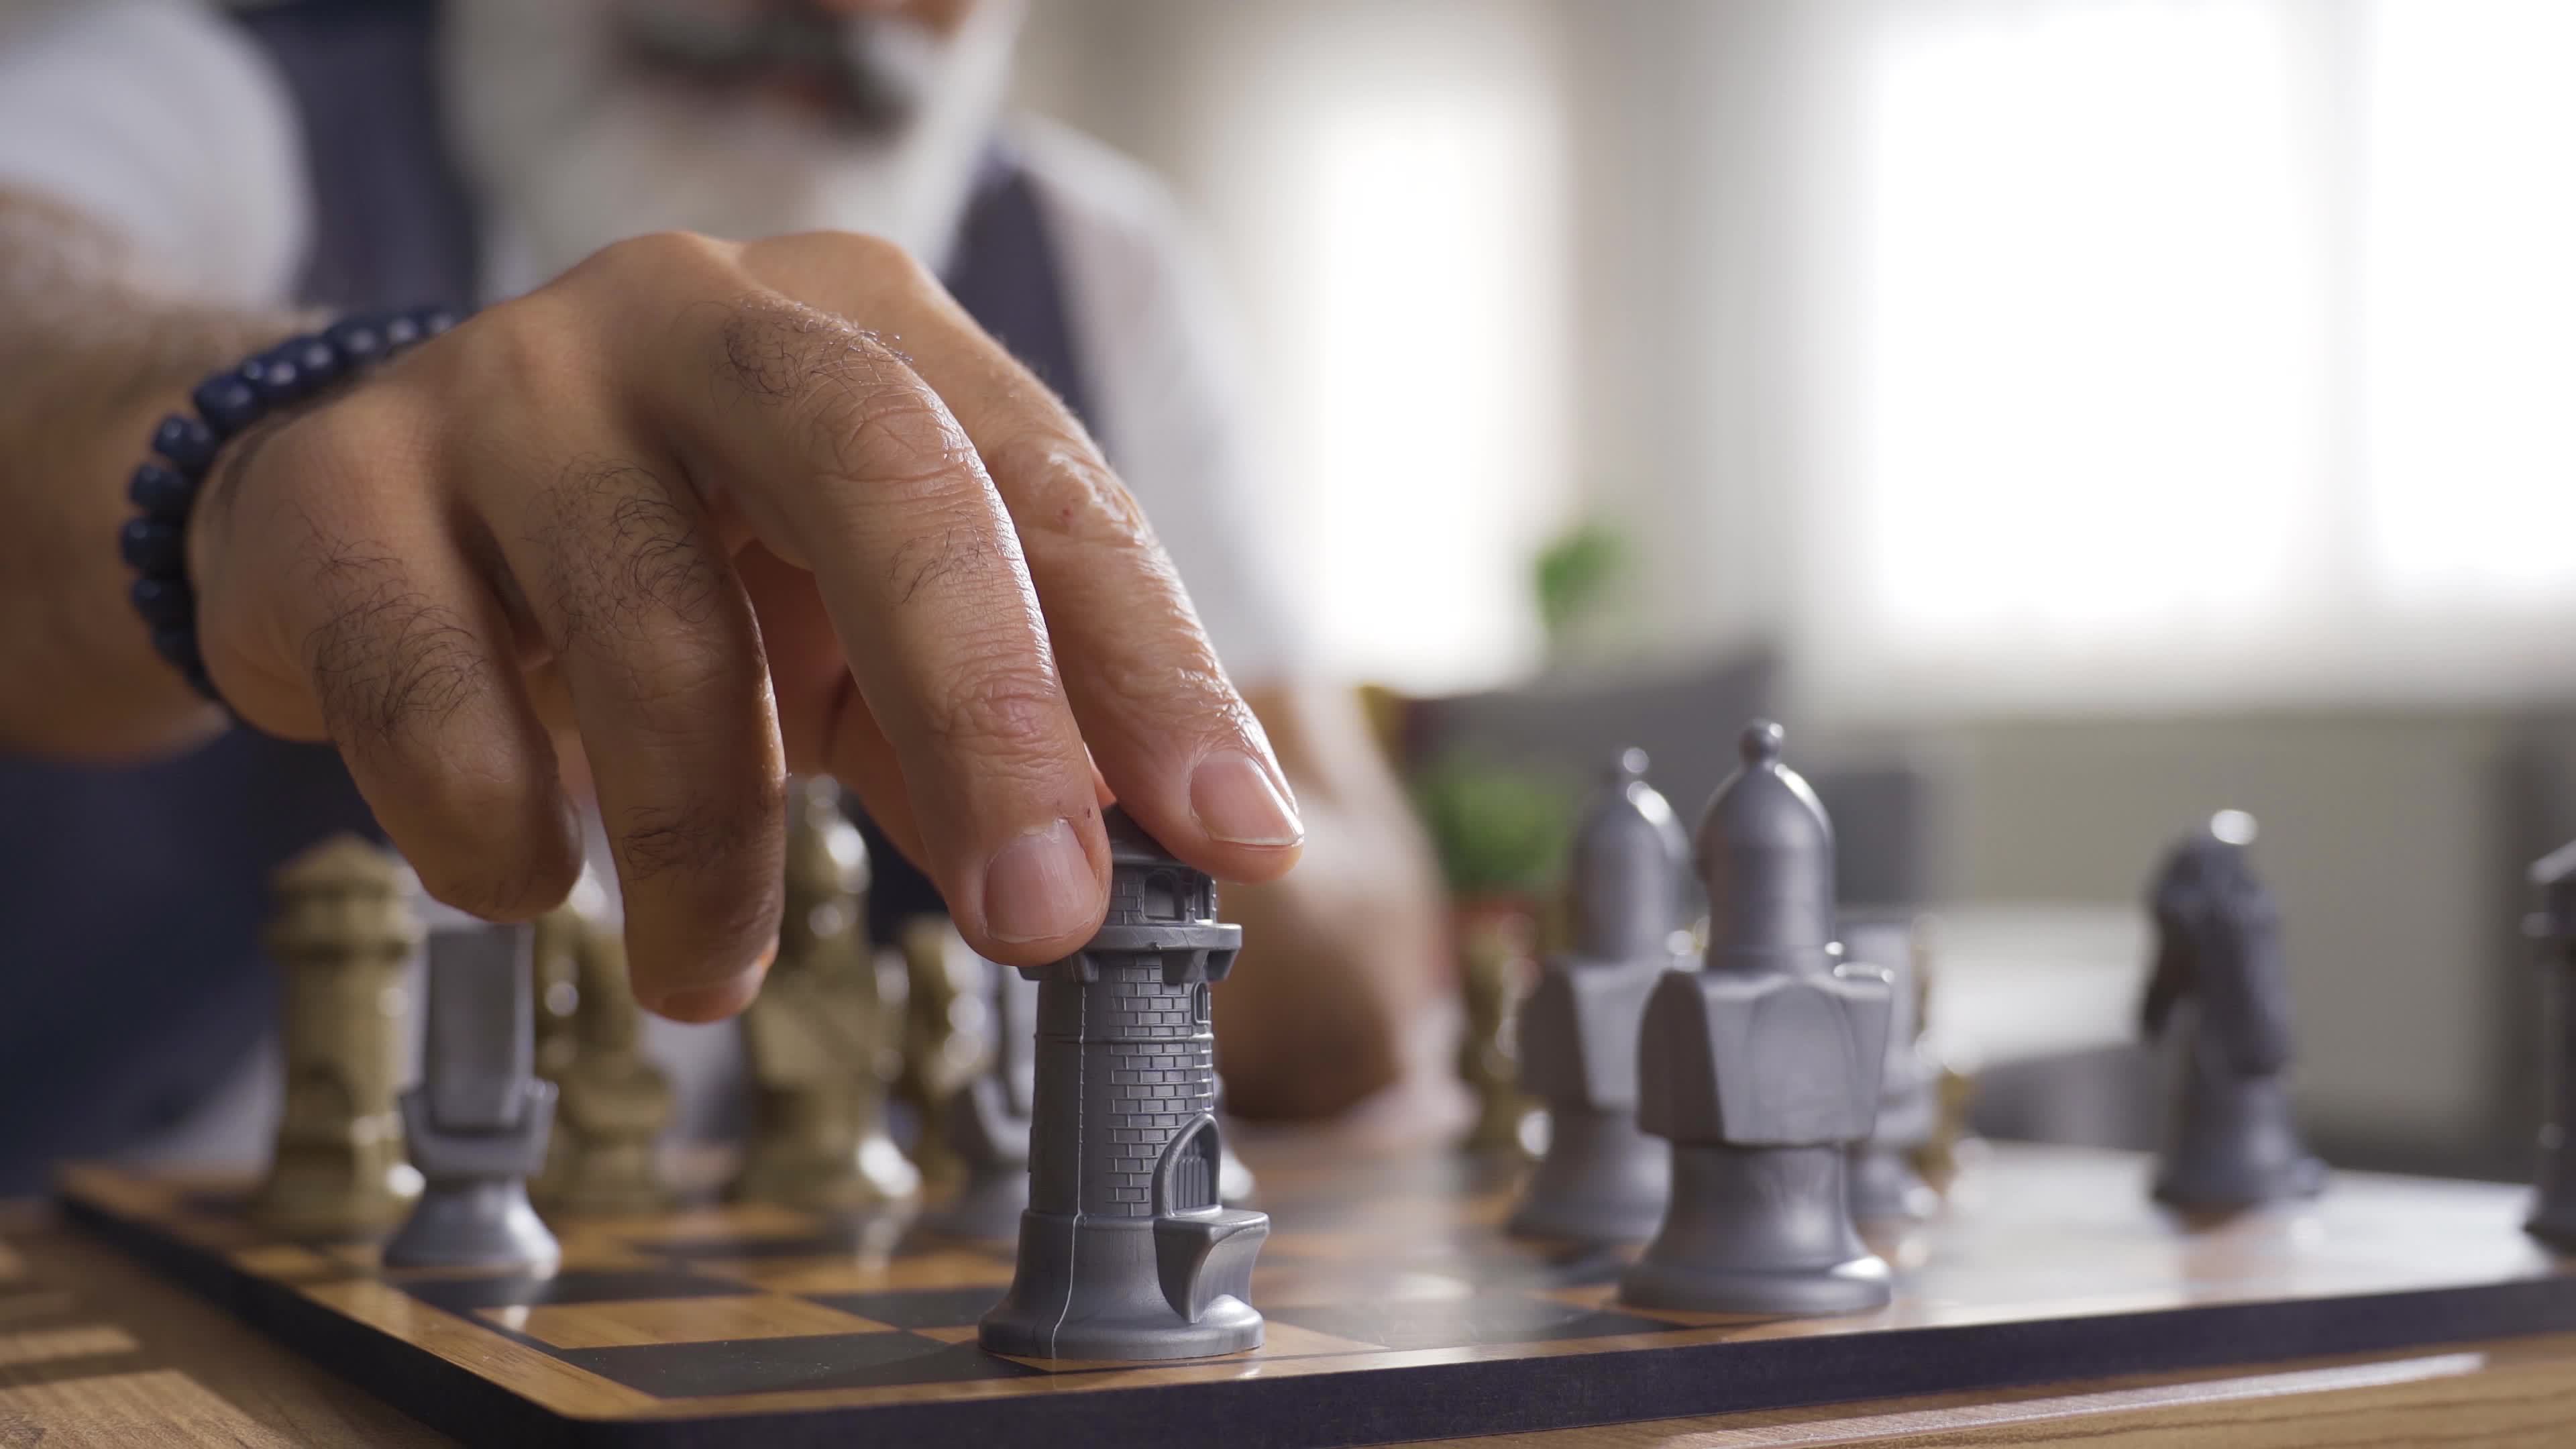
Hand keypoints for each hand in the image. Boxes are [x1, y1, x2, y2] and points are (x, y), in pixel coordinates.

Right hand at [185, 231, 1304, 1018]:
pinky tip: (533, 881)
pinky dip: (501, 827)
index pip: (1048, 488)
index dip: (1149, 667)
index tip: (1236, 836)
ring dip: (712, 849)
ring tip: (711, 976)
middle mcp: (704, 318)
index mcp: (867, 333)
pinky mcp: (341, 486)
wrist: (358, 509)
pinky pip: (433, 686)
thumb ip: (988, 730)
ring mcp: (512, 383)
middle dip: (983, 711)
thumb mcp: (849, 627)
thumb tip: (1143, 878)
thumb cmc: (671, 568)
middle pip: (879, 475)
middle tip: (1043, 918)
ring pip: (654, 621)